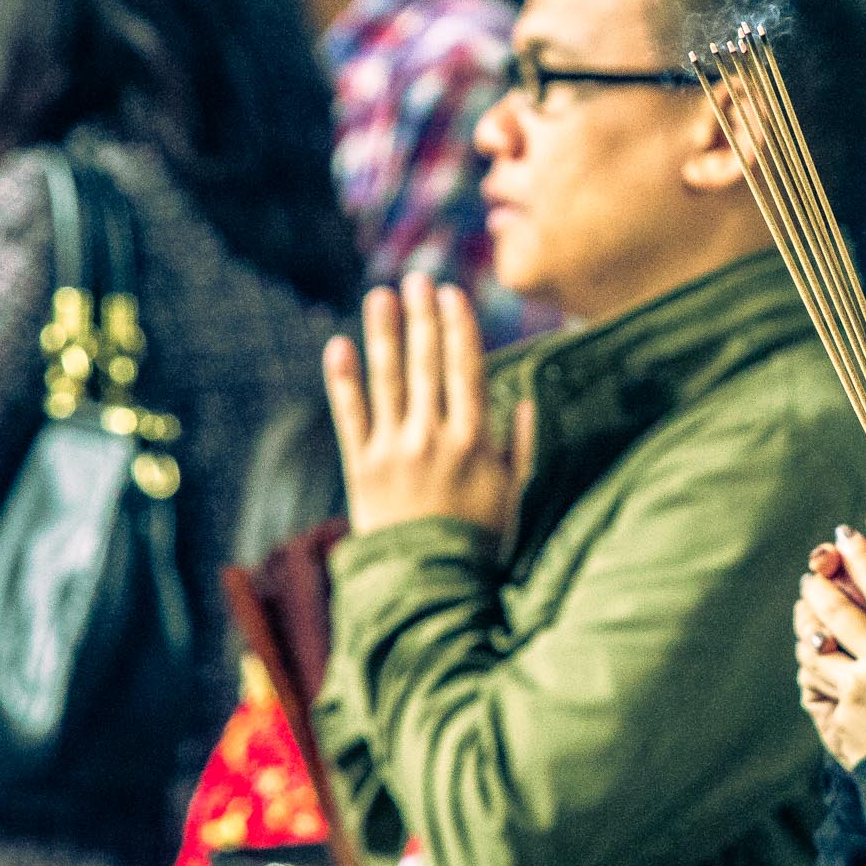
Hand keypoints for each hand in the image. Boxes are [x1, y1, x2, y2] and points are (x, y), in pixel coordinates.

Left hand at [323, 274, 533, 537]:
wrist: (429, 586)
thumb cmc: (480, 542)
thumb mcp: (512, 495)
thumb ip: (520, 446)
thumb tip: (527, 400)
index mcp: (474, 442)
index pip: (465, 371)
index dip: (457, 329)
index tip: (451, 294)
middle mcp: (432, 439)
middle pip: (425, 365)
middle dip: (421, 318)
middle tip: (415, 279)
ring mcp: (393, 452)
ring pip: (386, 381)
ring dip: (382, 334)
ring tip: (379, 296)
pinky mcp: (361, 469)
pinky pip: (349, 417)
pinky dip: (342, 381)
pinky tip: (338, 346)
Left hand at [792, 518, 865, 770]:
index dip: (861, 553)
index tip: (846, 535)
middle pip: (839, 607)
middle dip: (820, 584)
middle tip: (815, 572)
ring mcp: (861, 687)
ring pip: (818, 641)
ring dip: (809, 623)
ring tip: (808, 612)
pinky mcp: (842, 712)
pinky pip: (817, 677)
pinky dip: (814, 664)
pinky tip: (816, 658)